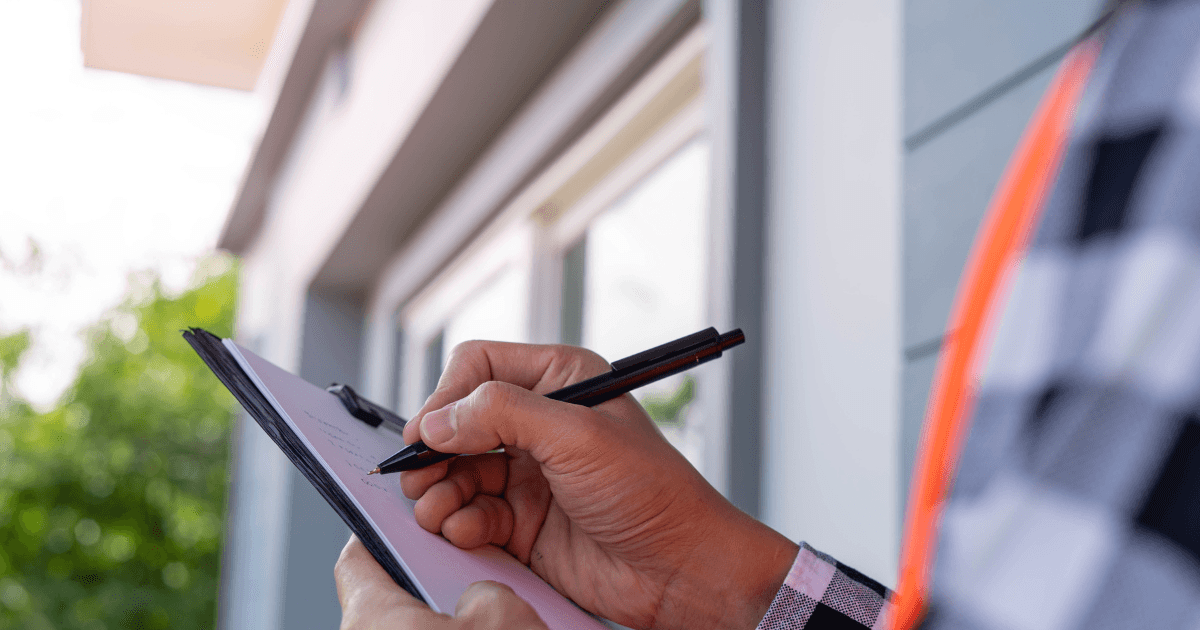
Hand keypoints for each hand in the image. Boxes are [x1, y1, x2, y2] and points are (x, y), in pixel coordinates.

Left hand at [335, 535, 548, 629]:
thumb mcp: (504, 613)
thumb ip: (480, 589)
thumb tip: (475, 601)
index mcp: (371, 618)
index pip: (356, 561)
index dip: (379, 537)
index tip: (397, 528)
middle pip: (383, 607)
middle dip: (423, 593)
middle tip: (463, 583)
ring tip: (483, 627)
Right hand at [398, 341, 797, 629]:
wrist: (681, 570)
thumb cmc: (651, 492)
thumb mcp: (577, 437)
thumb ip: (502, 415)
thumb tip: (436, 420)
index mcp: (560, 380)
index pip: (479, 367)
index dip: (447, 397)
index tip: (427, 432)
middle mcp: (540, 423)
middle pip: (457, 422)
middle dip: (433, 450)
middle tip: (418, 475)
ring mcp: (529, 475)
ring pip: (455, 471)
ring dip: (438, 490)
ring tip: (437, 509)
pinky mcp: (522, 523)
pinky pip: (469, 515)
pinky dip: (457, 523)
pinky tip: (465, 532)